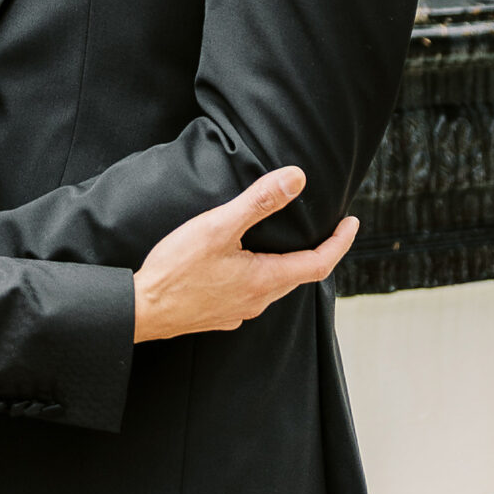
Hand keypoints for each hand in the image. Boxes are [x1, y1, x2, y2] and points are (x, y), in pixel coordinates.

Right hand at [131, 168, 357, 343]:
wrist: (142, 310)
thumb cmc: (177, 268)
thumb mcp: (219, 226)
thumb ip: (259, 202)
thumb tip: (297, 178)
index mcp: (265, 279)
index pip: (319, 263)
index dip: (340, 243)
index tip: (352, 223)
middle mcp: (257, 301)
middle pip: (298, 275)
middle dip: (317, 251)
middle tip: (326, 228)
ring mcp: (238, 311)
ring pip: (274, 285)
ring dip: (287, 263)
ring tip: (287, 240)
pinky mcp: (220, 315)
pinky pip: (252, 293)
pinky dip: (261, 274)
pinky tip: (245, 263)